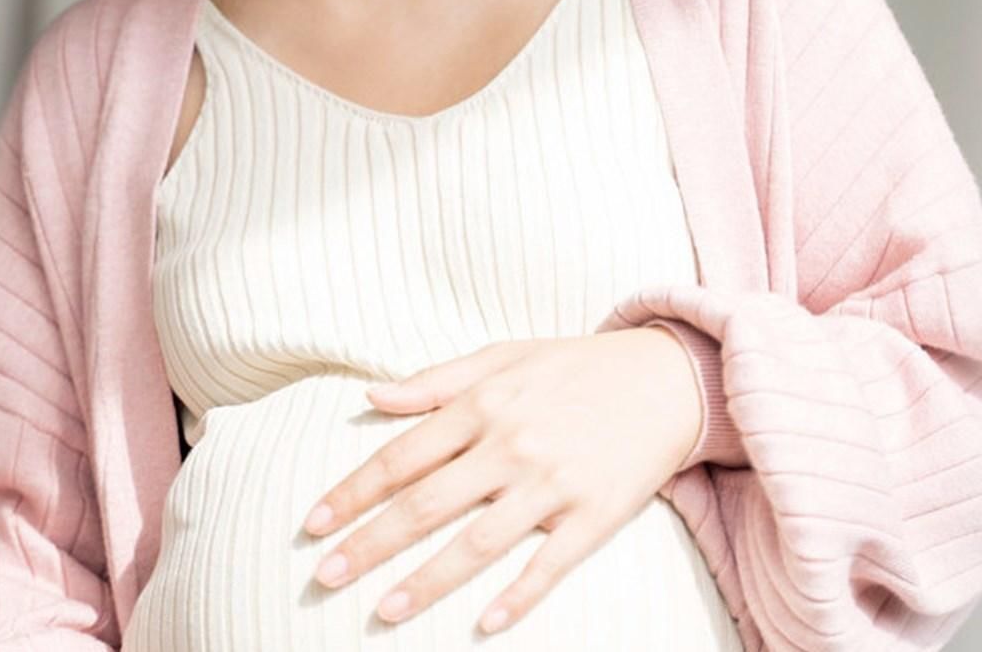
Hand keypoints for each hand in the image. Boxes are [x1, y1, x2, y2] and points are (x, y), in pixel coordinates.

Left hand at [299, 329, 703, 634]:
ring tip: (382, 611)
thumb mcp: (503, 356)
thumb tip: (372, 398)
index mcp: (483, 405)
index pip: (401, 456)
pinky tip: (483, 625)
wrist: (669, 377)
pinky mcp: (596, 515)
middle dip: (369, 543)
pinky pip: (550, 565)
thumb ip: (435, 381)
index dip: (352, 491)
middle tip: (324, 576)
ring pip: (477, 543)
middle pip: (426, 505)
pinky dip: (518, 596)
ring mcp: (554, 484)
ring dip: (426, 581)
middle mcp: (512, 445)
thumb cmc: (576, 367)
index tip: (312, 522)